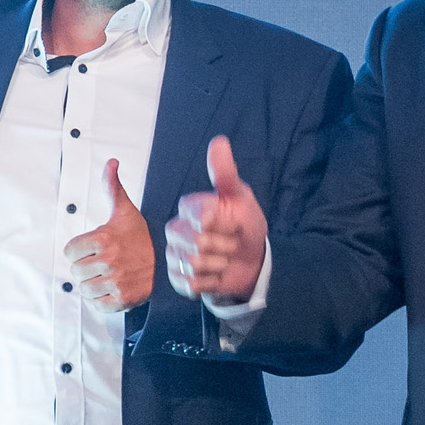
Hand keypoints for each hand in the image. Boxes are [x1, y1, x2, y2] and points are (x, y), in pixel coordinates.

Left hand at [65, 157, 152, 309]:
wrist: (167, 262)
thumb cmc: (141, 236)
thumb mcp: (125, 211)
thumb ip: (112, 187)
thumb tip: (111, 162)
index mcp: (103, 238)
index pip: (69, 252)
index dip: (79, 251)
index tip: (93, 249)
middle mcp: (109, 260)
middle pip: (75, 271)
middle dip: (85, 268)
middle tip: (102, 263)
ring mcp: (116, 281)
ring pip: (84, 289)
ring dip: (92, 284)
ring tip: (106, 276)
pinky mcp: (123, 299)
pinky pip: (97, 305)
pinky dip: (102, 300)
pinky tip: (113, 288)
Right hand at [165, 134, 266, 302]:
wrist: (250, 260)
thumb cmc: (244, 225)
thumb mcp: (241, 198)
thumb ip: (226, 173)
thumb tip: (219, 141)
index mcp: (189, 208)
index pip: (203, 218)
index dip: (225, 225)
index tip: (233, 223)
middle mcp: (176, 229)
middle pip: (198, 243)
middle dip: (224, 246)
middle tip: (230, 244)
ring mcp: (174, 254)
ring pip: (194, 264)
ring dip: (219, 265)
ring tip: (224, 259)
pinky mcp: (177, 278)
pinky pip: (191, 283)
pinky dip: (211, 282)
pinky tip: (215, 274)